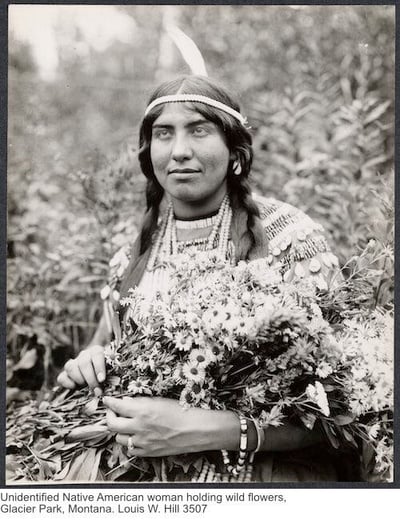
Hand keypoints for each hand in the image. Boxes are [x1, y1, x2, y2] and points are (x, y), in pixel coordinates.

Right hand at [57, 344, 105, 393]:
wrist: (96, 374)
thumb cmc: (107, 373)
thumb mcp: (110, 371)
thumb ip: (110, 375)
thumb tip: (109, 386)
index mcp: (96, 351)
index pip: (97, 354)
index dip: (99, 367)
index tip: (102, 380)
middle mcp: (84, 355)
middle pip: (83, 363)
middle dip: (90, 379)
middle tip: (96, 390)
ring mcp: (73, 363)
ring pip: (71, 367)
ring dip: (79, 379)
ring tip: (86, 387)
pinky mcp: (65, 374)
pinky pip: (61, 377)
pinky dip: (67, 383)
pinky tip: (74, 387)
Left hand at [103, 396, 237, 456]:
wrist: (195, 430)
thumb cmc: (181, 412)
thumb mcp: (160, 401)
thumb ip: (141, 402)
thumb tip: (127, 401)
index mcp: (142, 411)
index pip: (117, 406)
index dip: (109, 403)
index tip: (106, 400)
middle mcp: (139, 427)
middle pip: (112, 425)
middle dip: (109, 417)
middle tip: (112, 413)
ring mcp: (143, 442)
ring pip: (119, 439)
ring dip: (120, 431)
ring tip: (126, 426)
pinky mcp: (148, 452)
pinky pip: (131, 449)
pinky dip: (130, 443)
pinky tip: (136, 437)